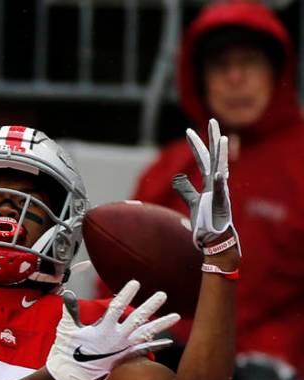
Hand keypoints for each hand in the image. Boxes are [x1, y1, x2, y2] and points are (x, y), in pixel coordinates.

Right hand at [46, 280, 180, 379]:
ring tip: (176, 316)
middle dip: (150, 306)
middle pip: (137, 319)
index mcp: (103, 330)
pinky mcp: (124, 355)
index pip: (117, 308)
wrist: (73, 375)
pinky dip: (156, 345)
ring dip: (161, 324)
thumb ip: (70, 311)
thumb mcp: (67, 329)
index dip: (126, 295)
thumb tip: (68, 294)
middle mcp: (117, 338)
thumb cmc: (68, 351)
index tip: (135, 283)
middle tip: (162, 295)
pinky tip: (168, 342)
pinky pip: (143, 349)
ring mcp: (123, 347)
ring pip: (146, 334)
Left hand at [171, 118, 240, 255]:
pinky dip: (219, 182)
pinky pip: (220, 191)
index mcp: (209, 182)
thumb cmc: (207, 221)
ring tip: (222, 138)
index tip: (188, 131)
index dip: (195, 145)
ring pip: (221, 169)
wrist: (215, 238)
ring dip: (221, 154)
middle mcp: (216, 184)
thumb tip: (178, 179)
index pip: (202, 158)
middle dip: (212, 139)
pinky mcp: (221, 205)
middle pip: (214, 157)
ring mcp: (220, 193)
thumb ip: (186, 190)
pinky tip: (219, 172)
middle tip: (212, 120)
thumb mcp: (194, 202)